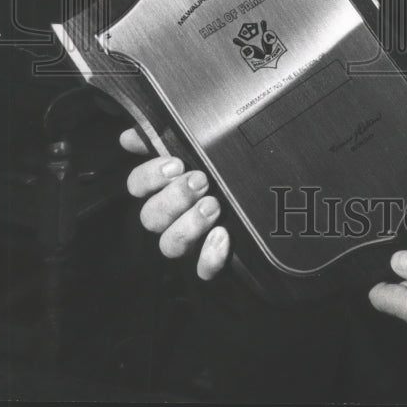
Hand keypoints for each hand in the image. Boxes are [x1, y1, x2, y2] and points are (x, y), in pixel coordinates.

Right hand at [120, 127, 229, 279]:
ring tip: (213, 205)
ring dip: (189, 224)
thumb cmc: (227, 169)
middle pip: (150, 217)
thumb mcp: (200, 146)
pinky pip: (202, 270)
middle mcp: (173, 216)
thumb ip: (165, 137)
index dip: (150, 177)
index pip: (137, 185)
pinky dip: (210, 256)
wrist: (276, 198)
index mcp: (166, 188)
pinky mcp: (211, 261)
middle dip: (174, 198)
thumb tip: (130, 136)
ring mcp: (191, 241)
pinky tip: (223, 236)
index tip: (175, 165)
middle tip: (201, 181)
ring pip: (169, 245)